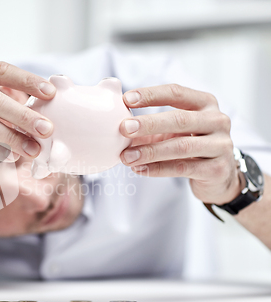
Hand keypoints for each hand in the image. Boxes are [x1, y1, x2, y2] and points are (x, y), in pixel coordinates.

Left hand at [119, 84, 241, 204]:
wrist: (219, 175)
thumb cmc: (189, 144)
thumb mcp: (172, 129)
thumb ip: (147, 122)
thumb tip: (114, 116)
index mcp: (205, 103)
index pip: (176, 92)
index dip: (150, 95)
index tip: (126, 99)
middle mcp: (217, 120)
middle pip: (179, 119)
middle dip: (148, 124)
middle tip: (123, 128)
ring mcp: (220, 145)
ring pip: (180, 146)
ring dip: (149, 151)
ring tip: (126, 157)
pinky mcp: (217, 169)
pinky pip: (182, 168)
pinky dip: (157, 169)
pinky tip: (139, 169)